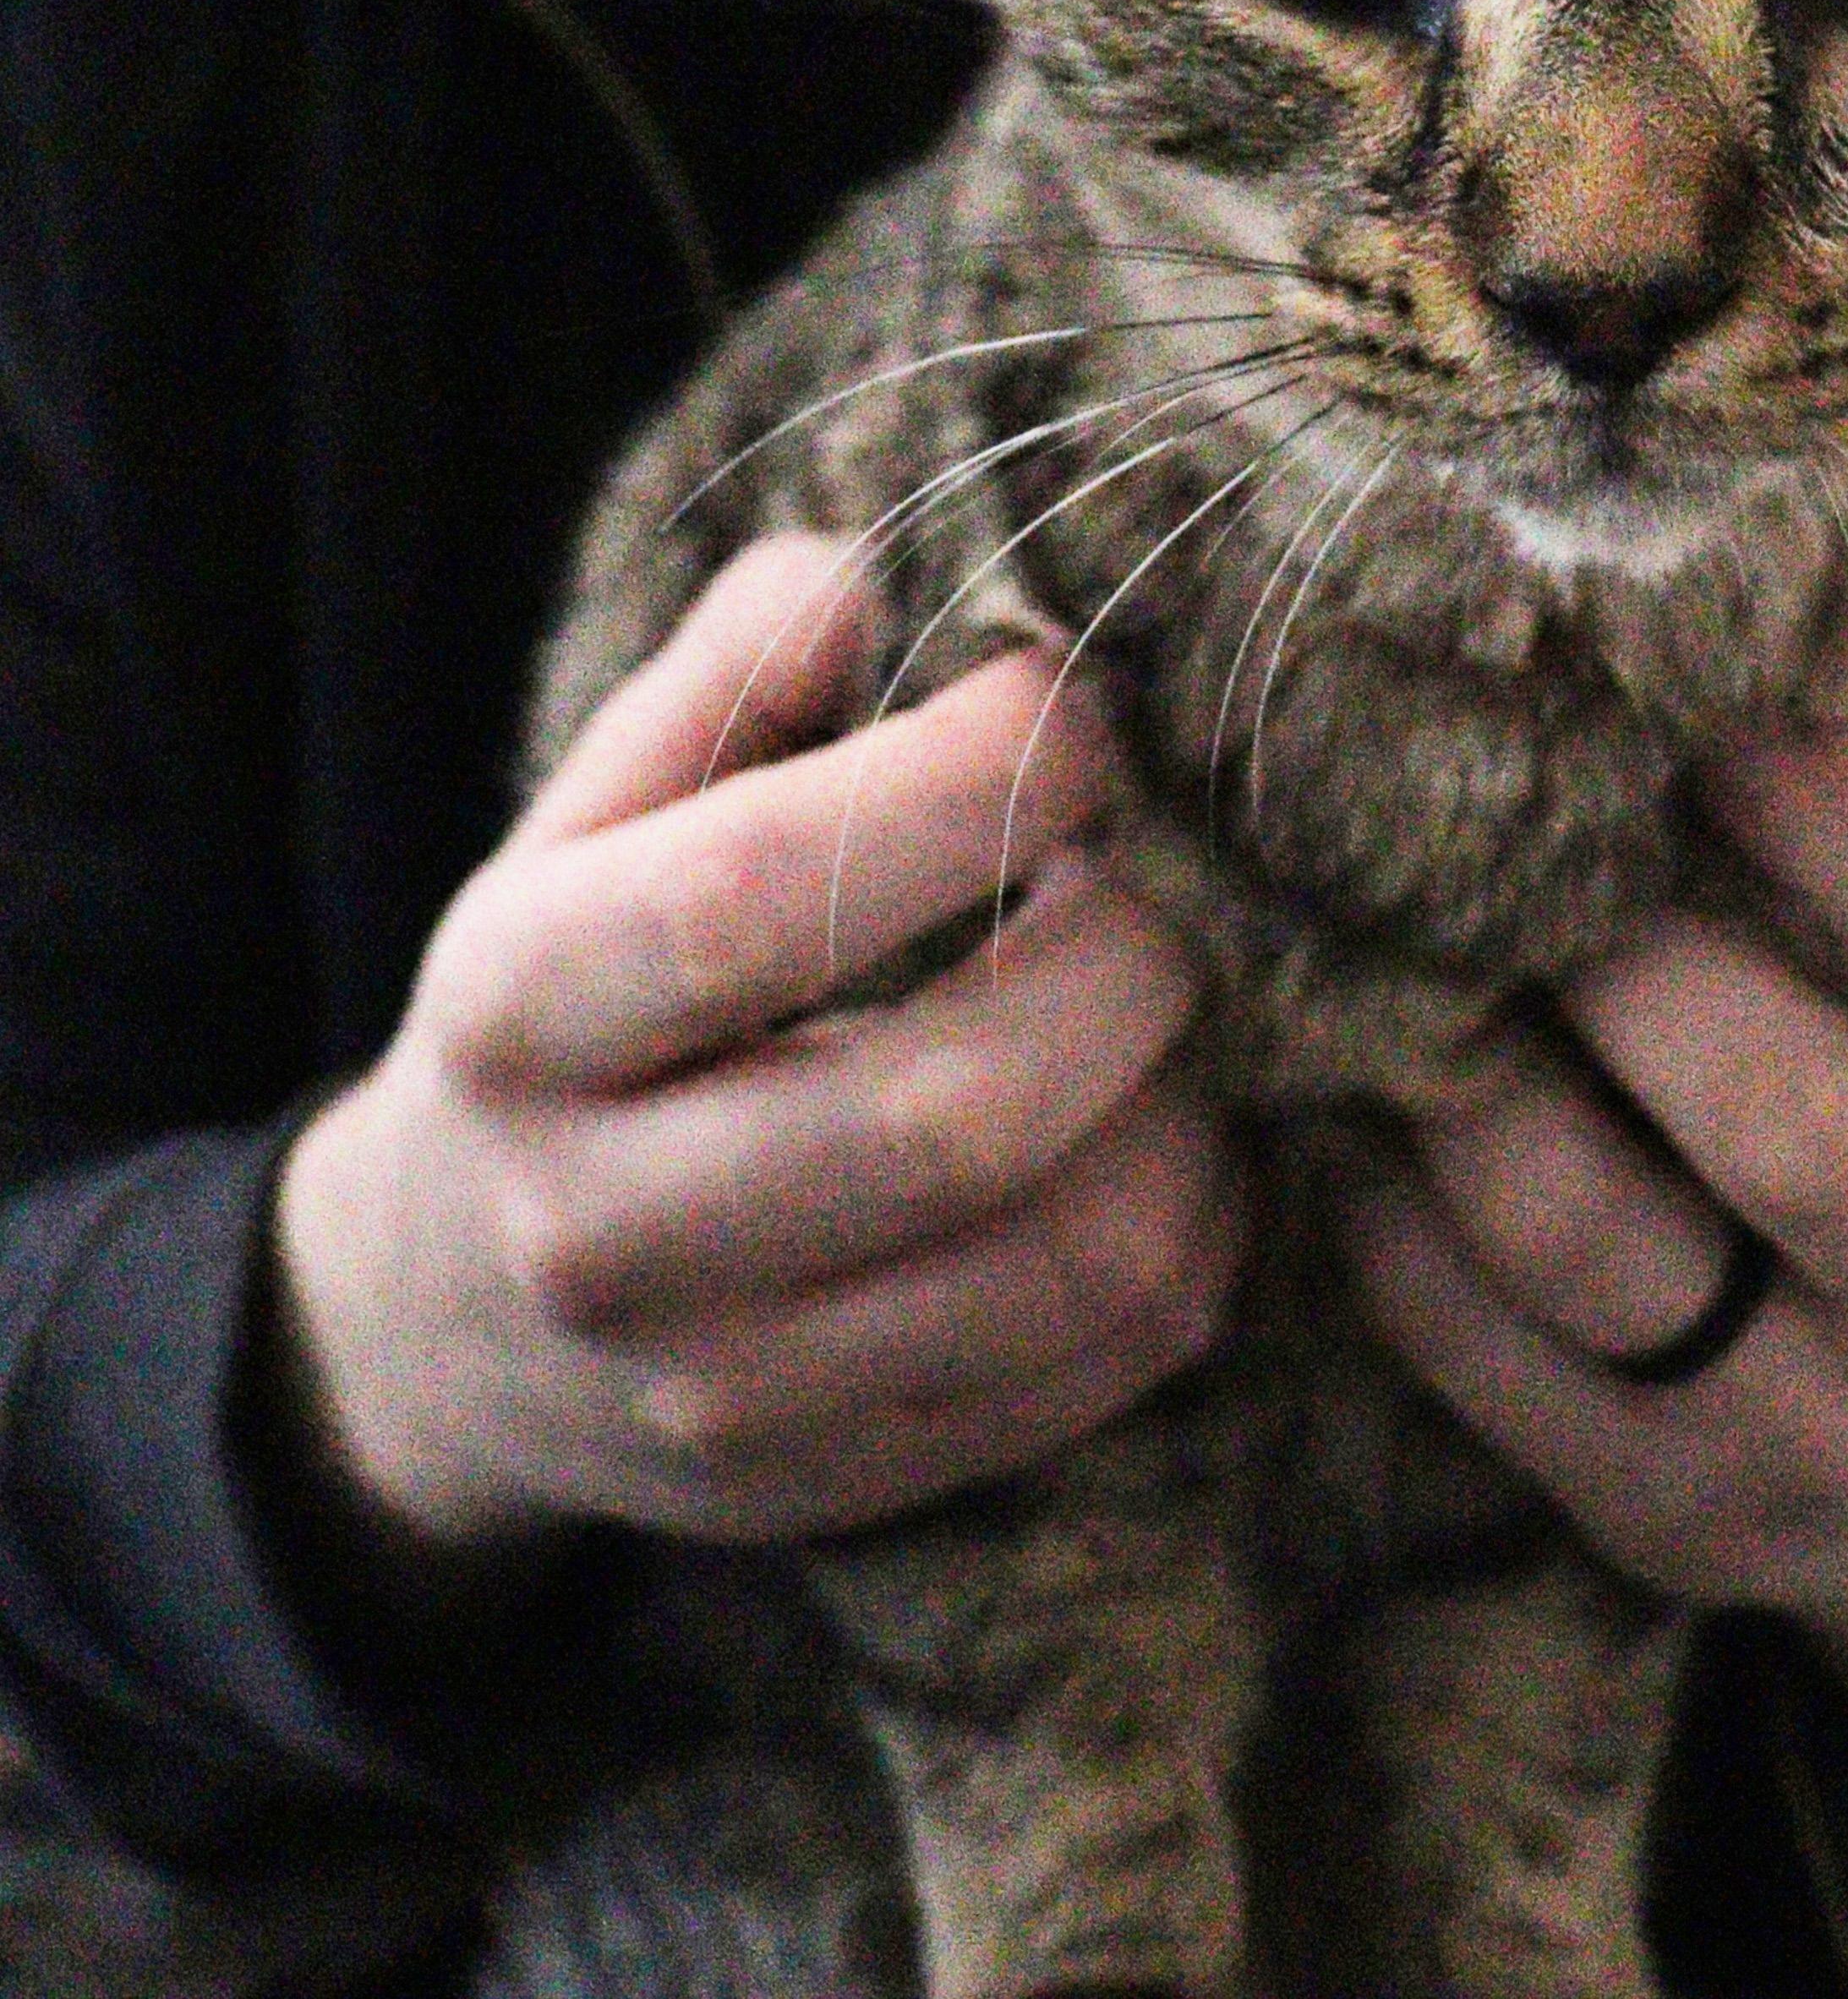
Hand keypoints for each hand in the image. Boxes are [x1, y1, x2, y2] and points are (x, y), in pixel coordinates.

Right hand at [272, 537, 1243, 1574]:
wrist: (439, 1317)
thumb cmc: (566, 1005)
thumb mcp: (585, 823)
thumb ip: (720, 681)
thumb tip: (859, 571)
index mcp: (521, 1013)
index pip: (761, 895)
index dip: (968, 782)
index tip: (1076, 711)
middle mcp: (600, 1227)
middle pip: (952, 1112)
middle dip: (1129, 960)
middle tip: (1170, 872)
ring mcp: (723, 1392)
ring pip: (1066, 1261)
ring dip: (1191, 1103)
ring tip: (1184, 996)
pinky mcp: (840, 1487)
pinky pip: (1105, 1362)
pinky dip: (1198, 1228)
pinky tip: (1172, 1124)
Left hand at [1344, 726, 1847, 1790]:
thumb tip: (1803, 590)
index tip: (1741, 723)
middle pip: (1809, 1138)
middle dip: (1637, 955)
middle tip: (1524, 821)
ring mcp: (1832, 1447)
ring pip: (1601, 1244)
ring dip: (1476, 1062)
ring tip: (1402, 927)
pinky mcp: (1659, 1519)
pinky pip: (1469, 1334)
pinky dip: (1387, 1186)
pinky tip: (1360, 1064)